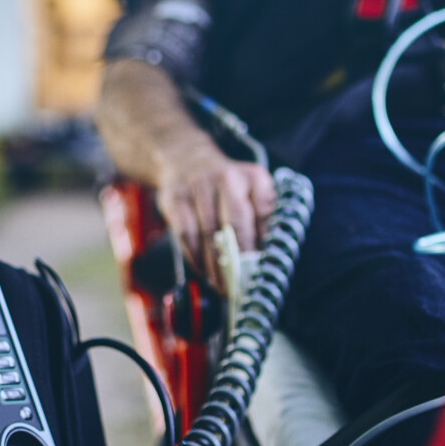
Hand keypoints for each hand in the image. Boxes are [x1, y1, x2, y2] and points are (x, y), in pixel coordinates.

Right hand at [155, 147, 275, 287]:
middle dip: (240, 259)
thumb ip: (263, 218)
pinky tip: (204, 272)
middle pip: (236, 223)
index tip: (264, 269)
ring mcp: (198, 187)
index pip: (265, 213)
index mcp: (253, 177)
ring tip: (223, 286)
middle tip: (243, 284)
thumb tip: (268, 259)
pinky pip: (187, 235)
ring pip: (209, 234)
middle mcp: (226, 178)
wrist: (185, 159)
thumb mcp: (251, 190)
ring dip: (216, 266)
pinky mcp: (175, 199)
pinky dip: (196, 258)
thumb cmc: (226, 186)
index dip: (265, 244)